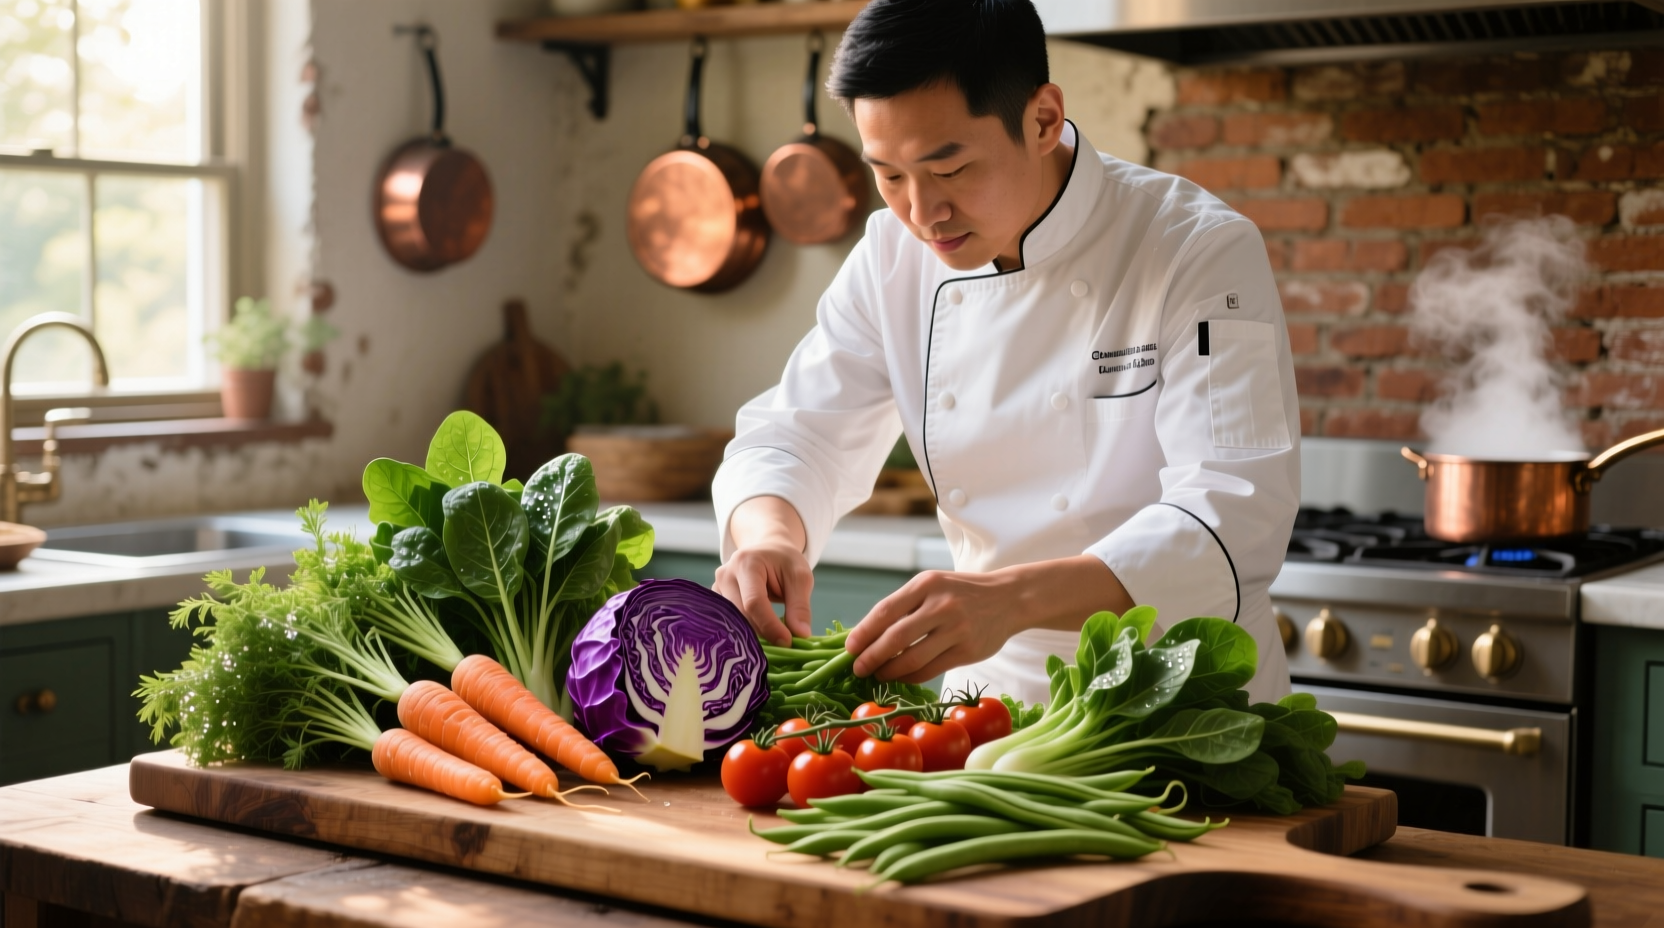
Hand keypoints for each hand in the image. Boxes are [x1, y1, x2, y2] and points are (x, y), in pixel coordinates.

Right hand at [714, 496, 812, 646]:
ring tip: (774, 637)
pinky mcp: (715, 600)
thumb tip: (800, 635)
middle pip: (740, 614)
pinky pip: (727, 622)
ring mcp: (717, 588)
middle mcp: (725, 575)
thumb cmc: (784, 562)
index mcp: (746, 563)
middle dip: (764, 632)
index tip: (788, 642)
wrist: (767, 551)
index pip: (754, 602)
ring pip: (732, 622)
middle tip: (786, 643)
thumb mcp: (800, 577)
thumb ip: (800, 606)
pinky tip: (760, 634)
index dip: (770, 625)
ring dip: (753, 634)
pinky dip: (745, 632)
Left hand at [845, 555, 1132, 683]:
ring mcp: (957, 629)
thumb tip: (866, 635)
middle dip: (872, 657)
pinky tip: (902, 678)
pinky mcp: (968, 650)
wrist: (1009, 598)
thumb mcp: (933, 585)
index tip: (850, 648)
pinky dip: (912, 677)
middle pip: (895, 637)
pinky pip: (931, 669)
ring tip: (878, 675)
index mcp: (927, 584)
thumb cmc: (961, 592)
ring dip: (890, 671)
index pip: (886, 611)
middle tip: (858, 668)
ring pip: (913, 658)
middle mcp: (942, 605)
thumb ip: (904, 605)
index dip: (864, 632)